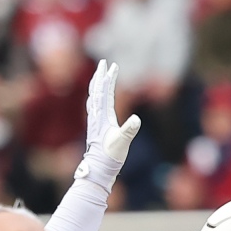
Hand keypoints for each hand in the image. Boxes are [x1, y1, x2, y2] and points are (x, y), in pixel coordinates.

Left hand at [77, 59, 139, 180]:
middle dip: (100, 75)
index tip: (113, 66)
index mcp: (102, 115)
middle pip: (96, 89)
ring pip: (93, 96)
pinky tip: (96, 96)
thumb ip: (129, 130)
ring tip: (99, 74)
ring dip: (96, 83)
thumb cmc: (110, 156)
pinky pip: (94, 104)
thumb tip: (136, 119)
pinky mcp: (96, 125)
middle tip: (103, 62)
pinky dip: (95, 95)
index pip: (104, 91)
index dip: (109, 78)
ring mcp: (94, 120)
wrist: (98, 168)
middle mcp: (96, 115)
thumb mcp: (122, 143)